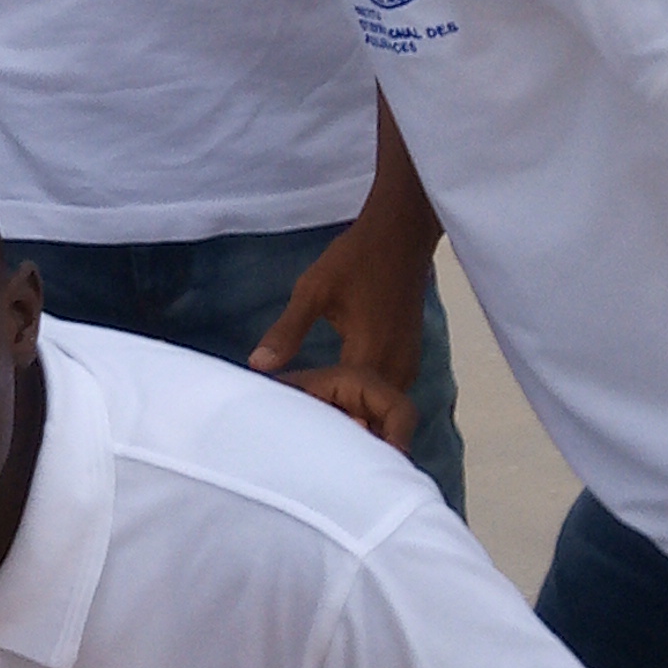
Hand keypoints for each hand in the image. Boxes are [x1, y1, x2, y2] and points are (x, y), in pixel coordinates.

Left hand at [248, 209, 429, 451]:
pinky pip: (387, 397)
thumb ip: (287, 330)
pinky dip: (365, 405)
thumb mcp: (313, 290)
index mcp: (371, 353)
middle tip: (301, 432)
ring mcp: (408, 367)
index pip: (346, 410)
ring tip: (316, 423)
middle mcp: (396, 368)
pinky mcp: (409, 362)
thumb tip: (257, 366)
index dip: (318, 419)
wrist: (401, 235)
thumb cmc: (356, 258)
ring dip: (353, 418)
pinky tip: (336, 404)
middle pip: (369, 420)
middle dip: (338, 428)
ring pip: (381, 413)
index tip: (290, 423)